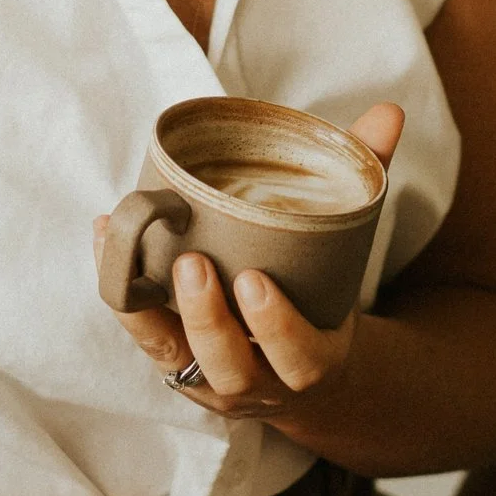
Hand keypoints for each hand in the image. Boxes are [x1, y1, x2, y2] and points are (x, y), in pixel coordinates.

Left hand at [97, 103, 404, 421]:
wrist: (299, 367)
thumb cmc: (321, 293)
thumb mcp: (350, 249)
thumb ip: (367, 181)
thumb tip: (388, 114)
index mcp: (312, 362)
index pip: (299, 359)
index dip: (276, 328)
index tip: (256, 282)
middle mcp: (256, 381)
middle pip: (228, 367)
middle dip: (207, 318)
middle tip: (193, 264)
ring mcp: (208, 376)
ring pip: (173, 356)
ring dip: (151, 305)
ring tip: (140, 246)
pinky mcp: (170, 358)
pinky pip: (139, 328)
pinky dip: (119, 283)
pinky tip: (107, 232)